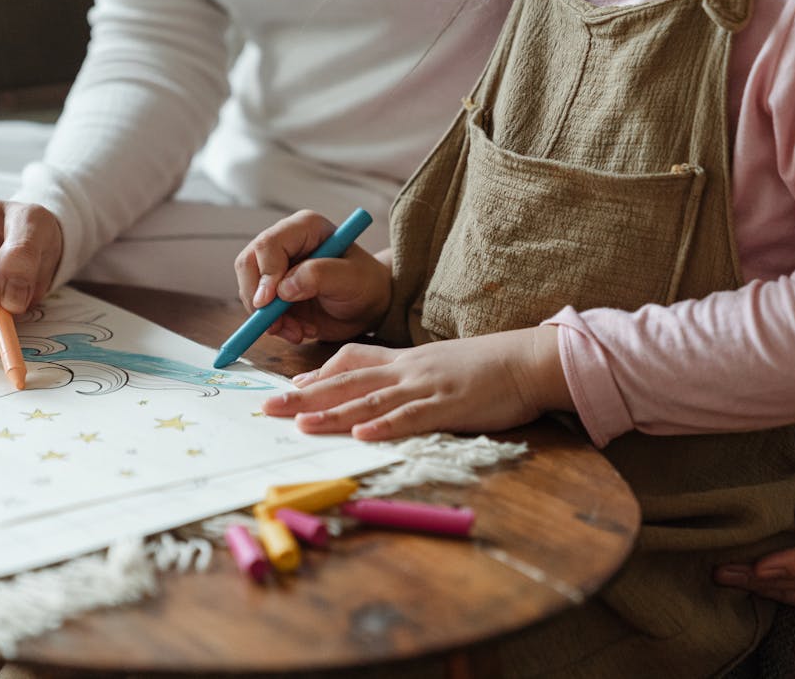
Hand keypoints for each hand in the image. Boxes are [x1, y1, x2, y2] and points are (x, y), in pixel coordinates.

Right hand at [233, 209, 391, 343]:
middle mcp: (285, 244)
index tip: (270, 301)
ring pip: (249, 290)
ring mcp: (275, 268)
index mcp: (304, 228)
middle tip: (276, 324)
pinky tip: (299, 331)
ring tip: (299, 331)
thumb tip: (283, 288)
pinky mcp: (272, 292)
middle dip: (258, 299)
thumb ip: (318, 276)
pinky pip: (258, 310)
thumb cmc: (365, 284)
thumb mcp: (351, 278)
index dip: (265, 273)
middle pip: (248, 264)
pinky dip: (274, 326)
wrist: (367, 306)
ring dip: (269, 318)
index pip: (268, 244)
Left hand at [262, 326, 570, 440]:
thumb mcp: (433, 366)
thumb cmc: (481, 368)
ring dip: (333, 412)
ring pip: (371, 400)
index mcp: (402, 360)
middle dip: (305, 396)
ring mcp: (426, 386)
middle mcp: (406, 370)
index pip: (350, 362)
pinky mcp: (449, 405)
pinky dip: (386, 426)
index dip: (316, 375)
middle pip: (347, 381)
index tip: (286, 388)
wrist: (525, 360)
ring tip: (301, 423)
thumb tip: (364, 399)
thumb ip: (399, 377)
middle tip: (268, 408)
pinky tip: (363, 434)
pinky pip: (413, 416)